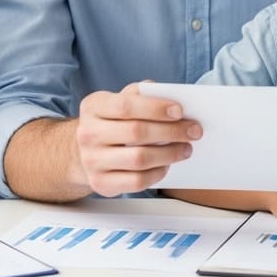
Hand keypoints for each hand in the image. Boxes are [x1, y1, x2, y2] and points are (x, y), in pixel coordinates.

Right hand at [74, 82, 202, 196]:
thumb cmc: (110, 123)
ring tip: (185, 148)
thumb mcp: (117, 102)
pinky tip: (166, 165)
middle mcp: (88, 133)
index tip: (180, 111)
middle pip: (136, 132)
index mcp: (93, 107)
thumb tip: (166, 93)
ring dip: (169, 153)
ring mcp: (92, 160)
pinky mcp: (101, 183)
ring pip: (139, 159)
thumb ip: (139, 94)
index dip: (156, 108)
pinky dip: (158, 173)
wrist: (83, 153)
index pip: (126, 105)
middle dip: (171, 131)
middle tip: (194, 131)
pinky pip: (136, 181)